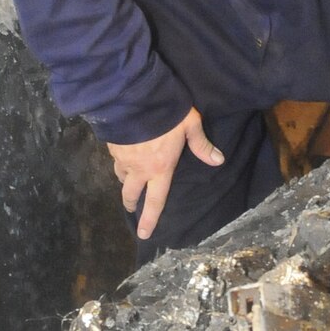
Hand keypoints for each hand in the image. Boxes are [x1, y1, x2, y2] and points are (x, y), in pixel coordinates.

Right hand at [107, 106, 223, 241]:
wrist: (134, 96)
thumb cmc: (166, 111)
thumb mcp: (190, 124)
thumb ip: (201, 144)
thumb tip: (218, 160)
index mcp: (160, 168)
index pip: (155, 200)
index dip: (149, 220)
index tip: (144, 234)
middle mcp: (139, 168)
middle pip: (131, 193)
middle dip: (131, 203)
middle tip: (131, 206)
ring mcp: (122, 157)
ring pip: (120, 176)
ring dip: (124, 180)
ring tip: (127, 178)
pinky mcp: (111, 145)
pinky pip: (114, 158)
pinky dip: (119, 160)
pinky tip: (123, 153)